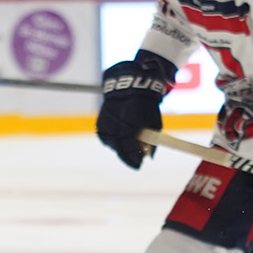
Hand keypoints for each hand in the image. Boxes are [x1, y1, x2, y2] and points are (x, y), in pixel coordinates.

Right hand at [95, 53, 174, 168]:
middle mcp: (113, 126)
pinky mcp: (99, 124)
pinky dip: (115, 139)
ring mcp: (104, 125)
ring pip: (113, 144)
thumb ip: (152, 140)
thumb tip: (149, 156)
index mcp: (127, 125)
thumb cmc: (144, 104)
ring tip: (131, 141)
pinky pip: (107, 137)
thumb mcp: (153, 122)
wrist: (127, 87)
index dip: (134, 159)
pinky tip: (122, 133)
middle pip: (119, 149)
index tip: (139, 165)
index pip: (129, 150)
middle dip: (128, 156)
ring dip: (121, 147)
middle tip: (137, 159)